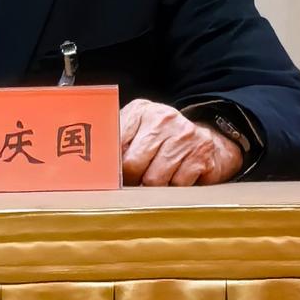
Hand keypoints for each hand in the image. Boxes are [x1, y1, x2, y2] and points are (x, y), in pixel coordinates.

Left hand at [119, 99, 242, 185]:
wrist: (205, 139)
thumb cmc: (162, 138)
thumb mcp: (138, 129)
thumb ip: (117, 141)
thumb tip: (94, 165)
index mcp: (141, 110)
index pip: (114, 141)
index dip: (109, 165)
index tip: (107, 177)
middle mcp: (163, 118)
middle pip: (132, 164)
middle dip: (130, 180)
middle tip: (132, 183)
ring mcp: (184, 135)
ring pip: (155, 180)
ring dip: (152, 188)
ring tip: (154, 180)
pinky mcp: (201, 154)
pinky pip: (178, 186)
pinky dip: (174, 189)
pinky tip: (175, 179)